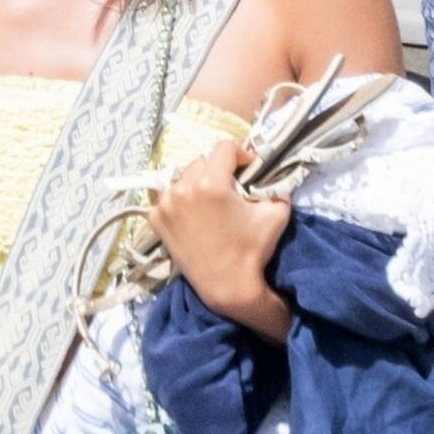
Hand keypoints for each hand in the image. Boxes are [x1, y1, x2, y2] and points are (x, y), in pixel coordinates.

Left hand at [149, 141, 292, 342]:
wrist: (226, 286)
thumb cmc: (253, 250)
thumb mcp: (277, 211)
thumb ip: (275, 184)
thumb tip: (270, 173)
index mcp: (210, 184)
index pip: (224, 148)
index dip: (241, 154)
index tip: (248, 167)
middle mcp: (182, 189)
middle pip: (202, 161)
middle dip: (219, 170)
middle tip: (231, 187)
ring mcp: (165, 205)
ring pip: (183, 177)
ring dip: (198, 183)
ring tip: (210, 201)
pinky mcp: (156, 219)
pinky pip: (169, 196)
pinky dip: (181, 199)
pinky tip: (195, 214)